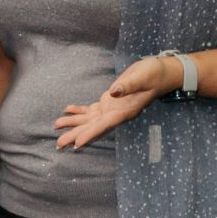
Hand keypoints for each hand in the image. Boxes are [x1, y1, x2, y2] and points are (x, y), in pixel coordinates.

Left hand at [56, 57, 175, 151]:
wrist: (160, 73)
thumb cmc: (153, 75)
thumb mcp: (142, 77)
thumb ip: (127, 86)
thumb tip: (112, 92)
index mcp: (125, 111)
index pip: (105, 125)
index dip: (90, 134)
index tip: (77, 144)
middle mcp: (117, 114)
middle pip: (93, 127)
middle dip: (76, 135)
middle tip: (59, 144)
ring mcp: (112, 109)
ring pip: (90, 120)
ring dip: (73, 124)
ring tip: (56, 126)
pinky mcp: (109, 101)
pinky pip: (92, 110)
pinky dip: (79, 111)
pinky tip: (67, 111)